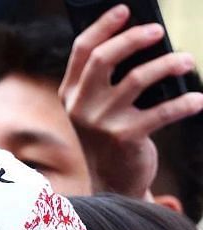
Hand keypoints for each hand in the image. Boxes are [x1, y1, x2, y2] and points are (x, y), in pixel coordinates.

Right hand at [60, 4, 202, 199]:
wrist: (111, 182)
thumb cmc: (110, 135)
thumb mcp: (97, 107)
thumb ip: (107, 79)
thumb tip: (144, 41)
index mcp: (70, 93)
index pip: (82, 51)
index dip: (103, 26)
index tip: (125, 10)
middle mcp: (81, 106)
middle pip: (104, 59)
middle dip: (133, 39)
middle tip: (159, 31)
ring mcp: (101, 122)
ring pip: (138, 79)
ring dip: (168, 65)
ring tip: (187, 61)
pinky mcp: (125, 137)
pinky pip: (161, 111)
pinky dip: (184, 103)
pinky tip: (198, 100)